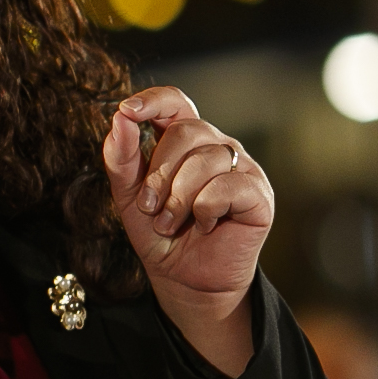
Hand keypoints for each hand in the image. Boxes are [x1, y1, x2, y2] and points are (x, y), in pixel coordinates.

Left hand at [103, 87, 274, 375]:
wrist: (184, 279)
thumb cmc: (159, 233)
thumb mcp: (128, 196)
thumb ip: (121, 158)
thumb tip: (118, 117)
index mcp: (185, 143)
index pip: (176, 102)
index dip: (154, 99)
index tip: (127, 110)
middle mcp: (217, 147)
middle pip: (187, 131)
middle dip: (158, 173)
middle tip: (149, 207)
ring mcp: (242, 168)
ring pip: (207, 159)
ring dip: (177, 197)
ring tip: (170, 223)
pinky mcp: (259, 194)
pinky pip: (228, 185)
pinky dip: (205, 207)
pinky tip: (203, 224)